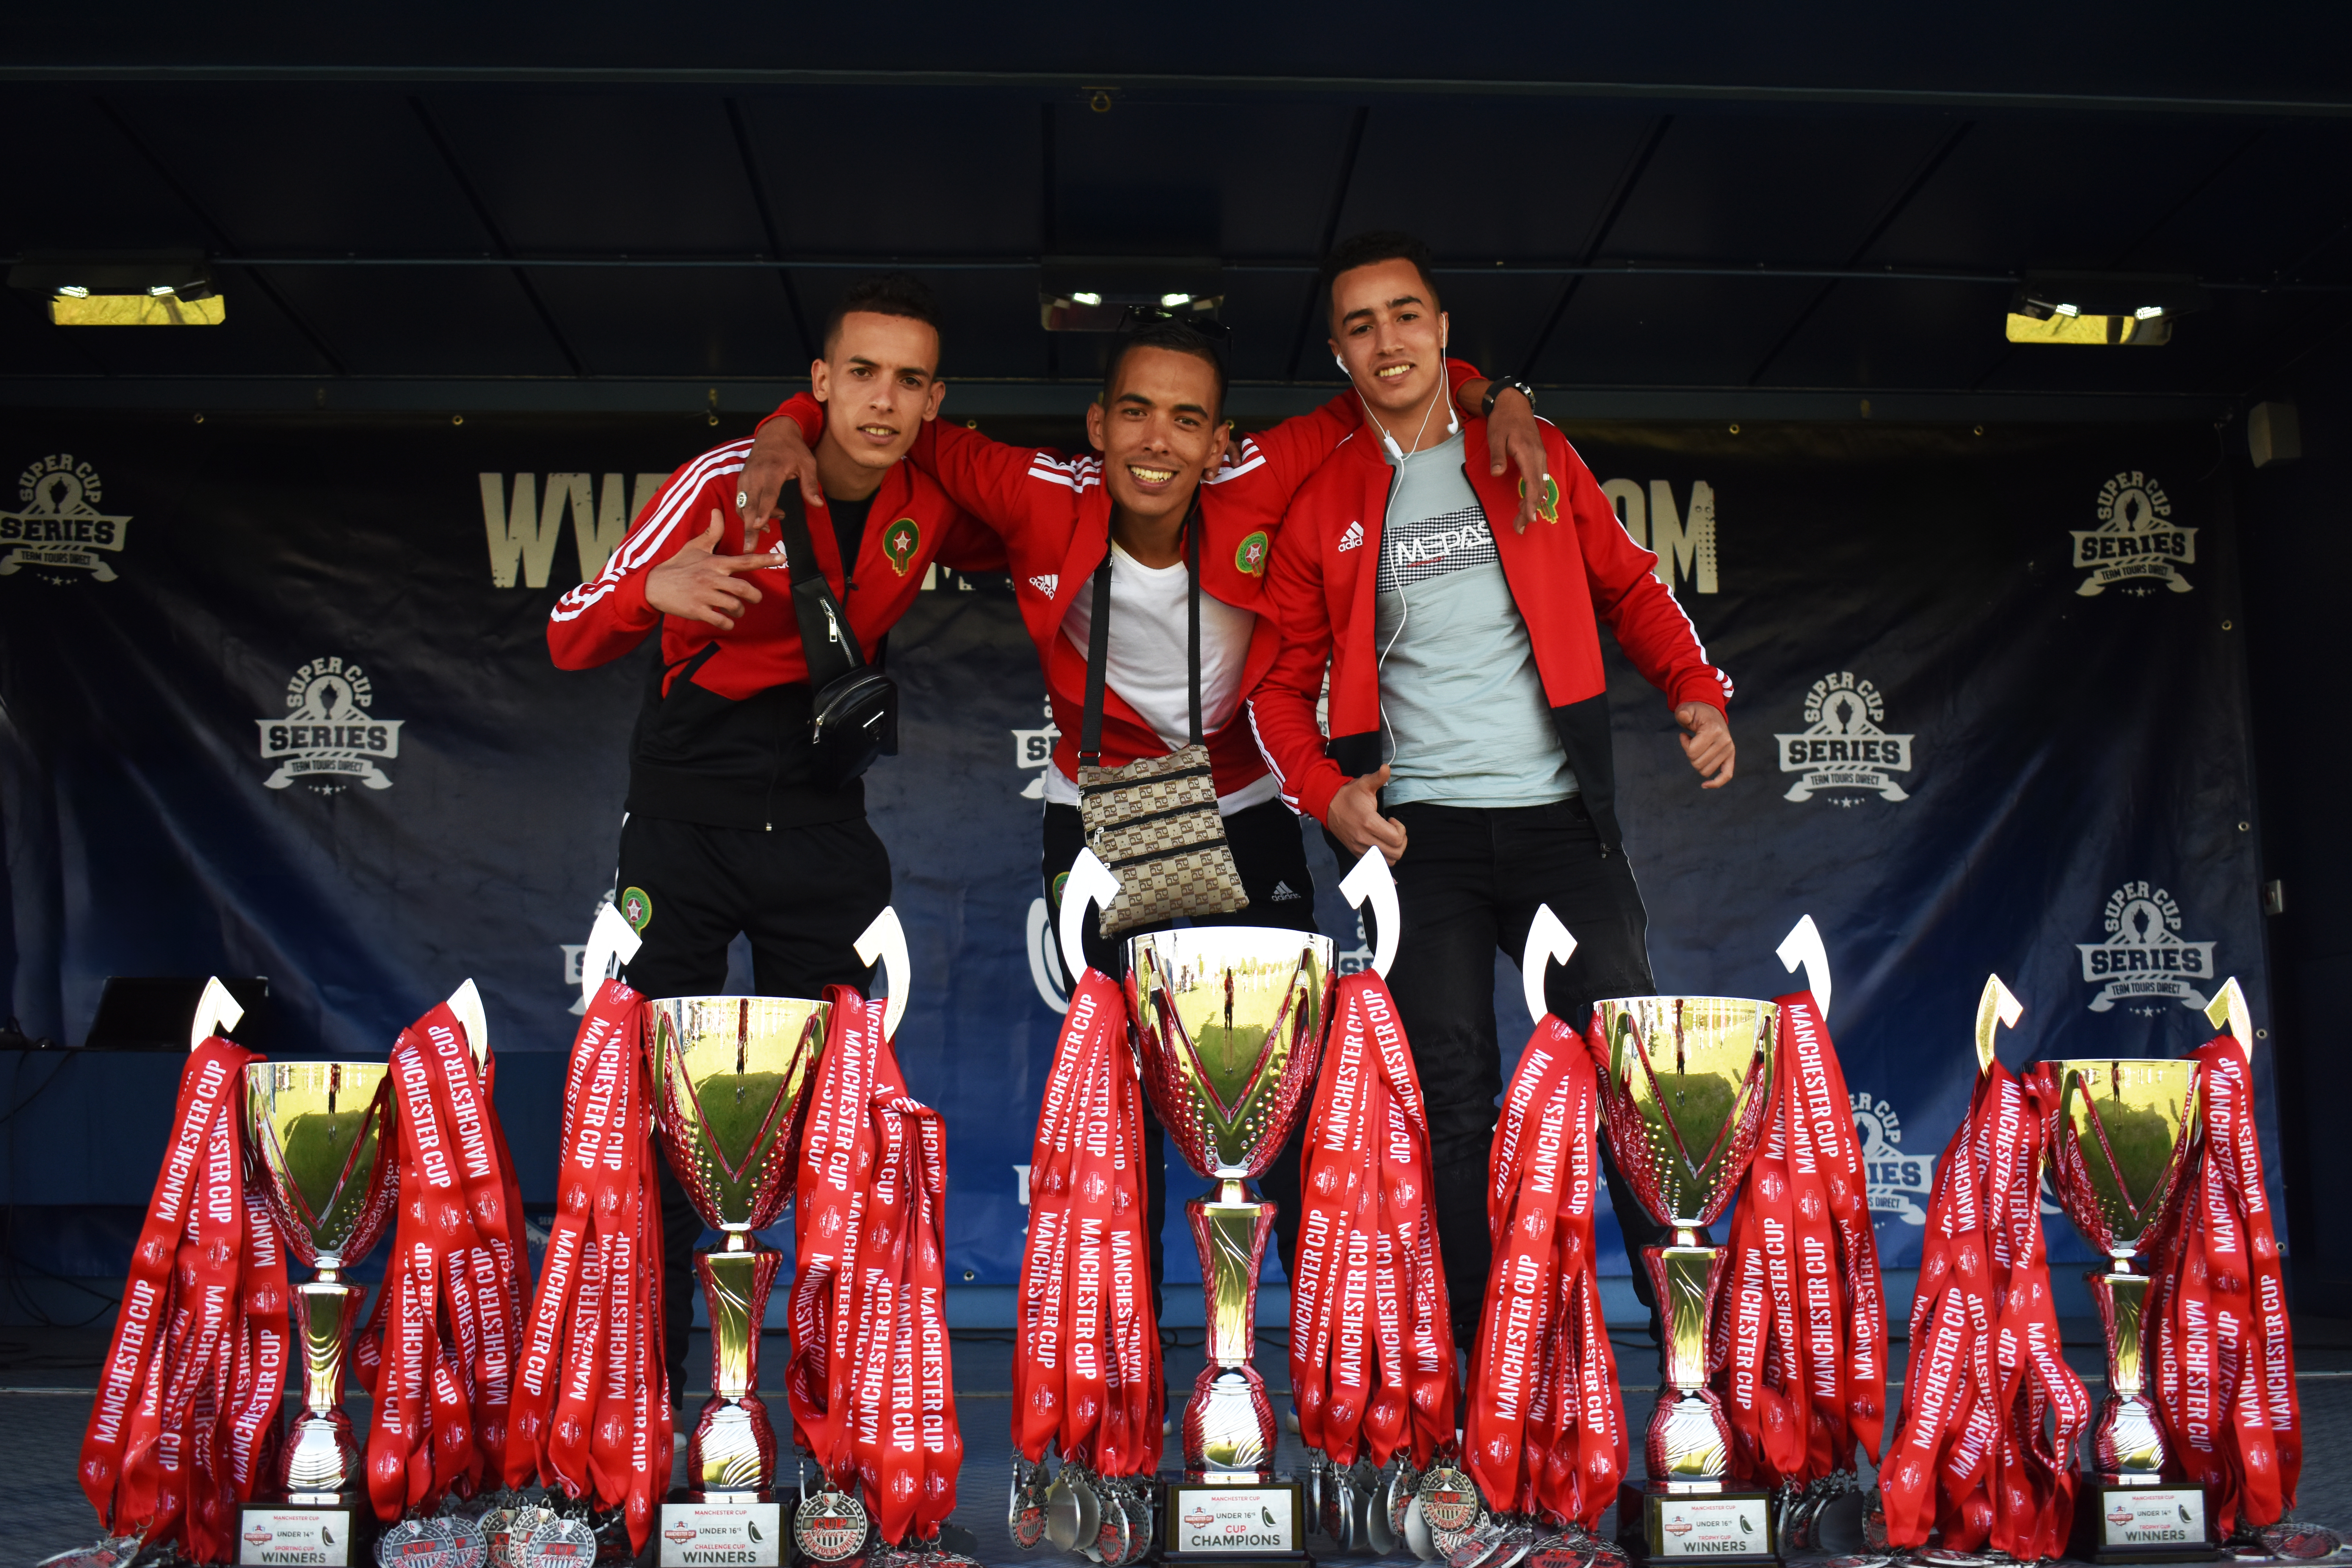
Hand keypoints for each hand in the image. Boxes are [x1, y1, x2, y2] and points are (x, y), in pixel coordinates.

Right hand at [644, 512, 771, 630]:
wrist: (654, 585)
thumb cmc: (678, 566)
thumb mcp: (695, 547)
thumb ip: (712, 533)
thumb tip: (718, 512)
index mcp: (715, 563)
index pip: (745, 560)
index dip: (765, 559)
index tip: (782, 557)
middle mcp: (712, 578)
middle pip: (744, 588)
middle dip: (755, 596)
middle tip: (754, 598)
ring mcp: (704, 595)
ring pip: (734, 605)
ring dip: (739, 610)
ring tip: (735, 609)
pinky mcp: (697, 610)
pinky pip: (720, 620)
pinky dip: (728, 623)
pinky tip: (726, 620)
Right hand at [736, 418, 825, 541]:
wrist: (774, 434)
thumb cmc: (792, 449)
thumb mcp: (808, 463)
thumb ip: (810, 485)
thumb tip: (817, 504)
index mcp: (772, 470)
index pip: (766, 495)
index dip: (762, 511)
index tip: (758, 526)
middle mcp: (755, 475)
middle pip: (750, 505)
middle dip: (749, 528)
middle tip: (749, 548)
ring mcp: (746, 478)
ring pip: (743, 506)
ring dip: (751, 522)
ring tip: (766, 529)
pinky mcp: (742, 481)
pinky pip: (740, 502)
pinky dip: (748, 513)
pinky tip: (762, 520)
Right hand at [1328, 764, 1408, 863]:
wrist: (1327, 805)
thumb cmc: (1349, 795)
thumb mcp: (1364, 784)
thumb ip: (1378, 778)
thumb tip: (1387, 767)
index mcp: (1369, 822)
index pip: (1396, 838)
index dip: (1401, 829)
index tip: (1393, 820)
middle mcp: (1364, 839)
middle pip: (1395, 852)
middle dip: (1401, 841)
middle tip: (1394, 830)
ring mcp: (1359, 848)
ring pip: (1388, 861)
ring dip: (1393, 850)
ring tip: (1388, 837)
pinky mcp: (1356, 852)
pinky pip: (1376, 862)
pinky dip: (1383, 856)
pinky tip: (1380, 843)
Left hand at [1482, 388, 1547, 531]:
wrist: (1513, 404)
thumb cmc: (1503, 420)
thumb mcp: (1495, 436)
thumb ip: (1497, 456)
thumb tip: (1496, 474)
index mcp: (1528, 453)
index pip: (1532, 484)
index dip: (1531, 503)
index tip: (1528, 518)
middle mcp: (1538, 456)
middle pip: (1538, 489)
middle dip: (1531, 510)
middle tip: (1520, 527)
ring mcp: (1540, 456)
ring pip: (1541, 484)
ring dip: (1533, 502)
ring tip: (1524, 519)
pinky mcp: (1538, 456)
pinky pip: (1540, 478)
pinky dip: (1535, 492)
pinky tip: (1529, 500)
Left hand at [1676, 702, 1734, 787]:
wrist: (1710, 712)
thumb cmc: (1696, 713)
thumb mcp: (1687, 710)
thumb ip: (1683, 713)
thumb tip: (1684, 716)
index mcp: (1714, 730)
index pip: (1692, 752)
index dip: (1685, 746)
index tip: (1685, 736)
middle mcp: (1724, 741)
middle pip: (1698, 764)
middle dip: (1690, 755)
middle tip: (1691, 742)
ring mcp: (1729, 750)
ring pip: (1705, 771)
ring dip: (1698, 762)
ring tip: (1698, 748)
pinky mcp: (1731, 756)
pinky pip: (1726, 775)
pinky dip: (1716, 783)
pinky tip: (1705, 785)